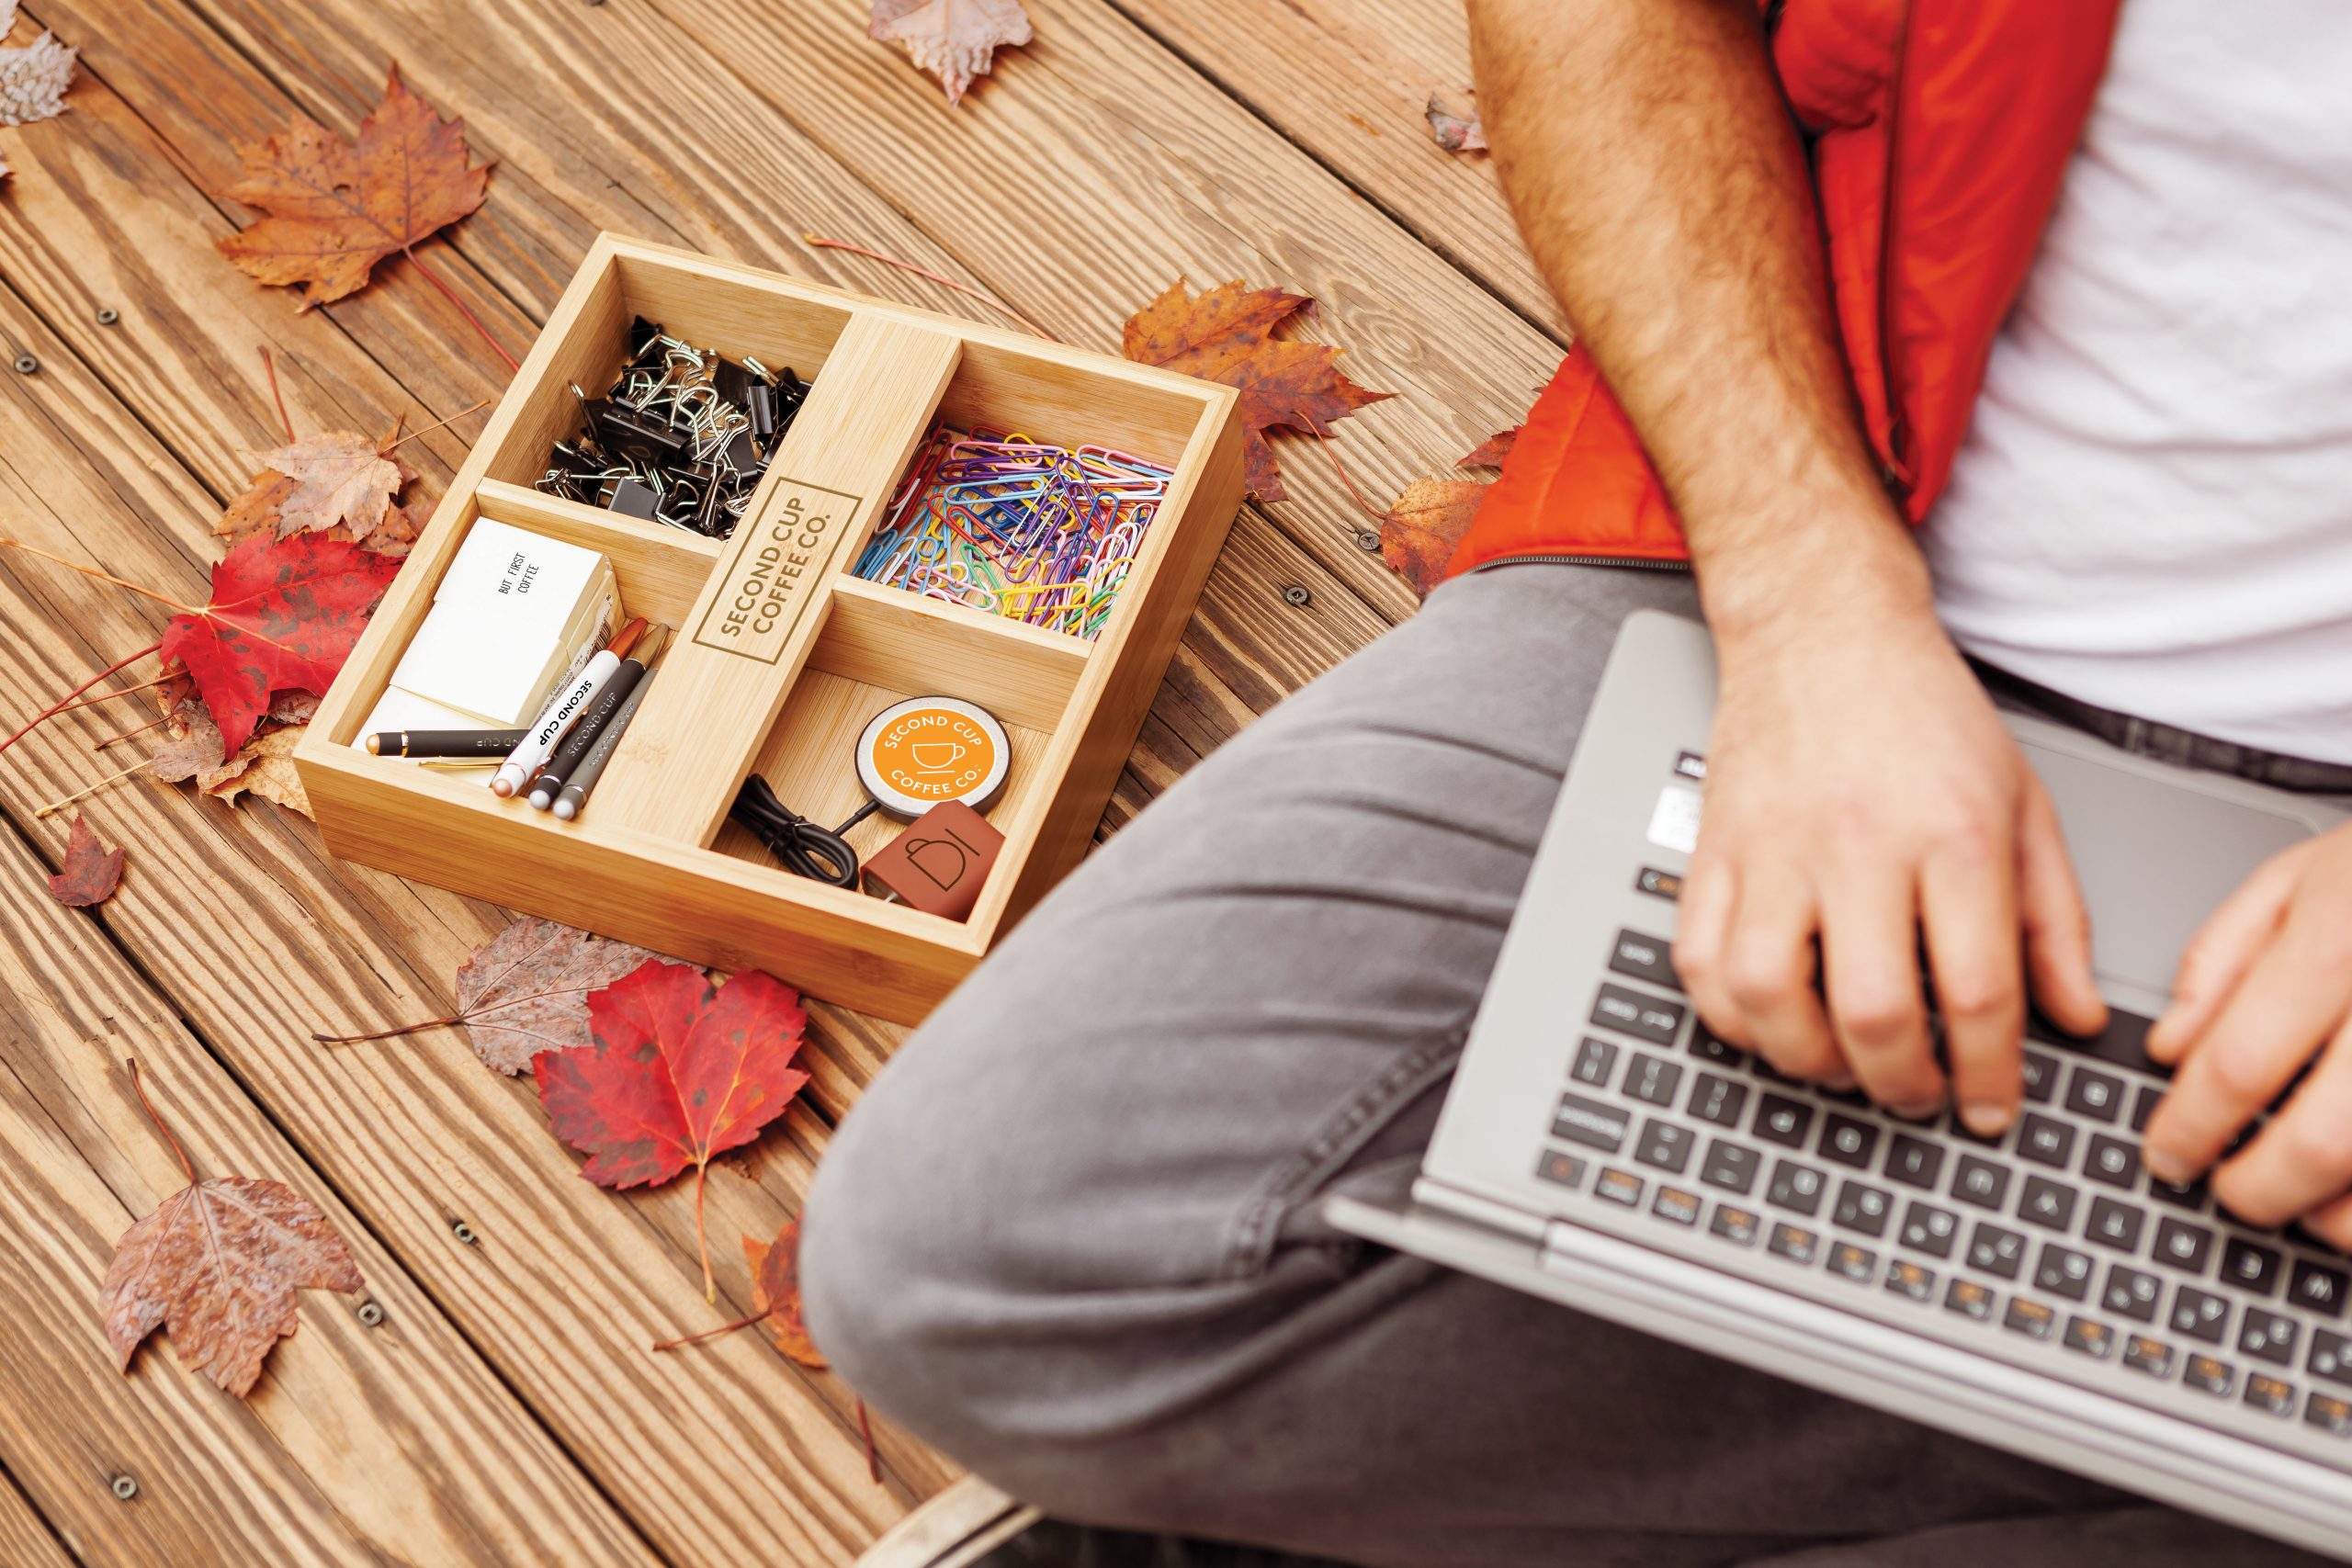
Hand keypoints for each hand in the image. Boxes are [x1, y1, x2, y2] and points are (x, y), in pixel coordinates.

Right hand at [1673, 573, 2106, 1134]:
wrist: (1820, 629)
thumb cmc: (1921, 714)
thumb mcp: (2022, 803)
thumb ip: (2055, 918)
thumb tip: (2075, 1014)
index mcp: (1951, 833)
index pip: (1976, 988)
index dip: (1990, 1071)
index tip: (1994, 1106)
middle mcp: (1857, 844)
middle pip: (1870, 1010)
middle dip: (1901, 1084)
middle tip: (1919, 1095)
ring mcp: (1773, 849)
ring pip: (1767, 997)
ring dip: (1806, 1059)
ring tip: (1841, 1064)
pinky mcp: (1713, 850)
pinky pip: (1698, 961)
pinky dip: (1729, 1015)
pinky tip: (1769, 1021)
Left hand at [2143, 825, 2351, 1243]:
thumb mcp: (2298, 878)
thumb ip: (2222, 961)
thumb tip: (2171, 1049)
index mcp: (2342, 943)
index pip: (2240, 1063)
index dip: (2189, 1127)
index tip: (2167, 1154)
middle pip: (2324, 1140)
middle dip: (2259, 1189)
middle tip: (2231, 1193)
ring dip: (2339, 1214)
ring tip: (2304, 1198)